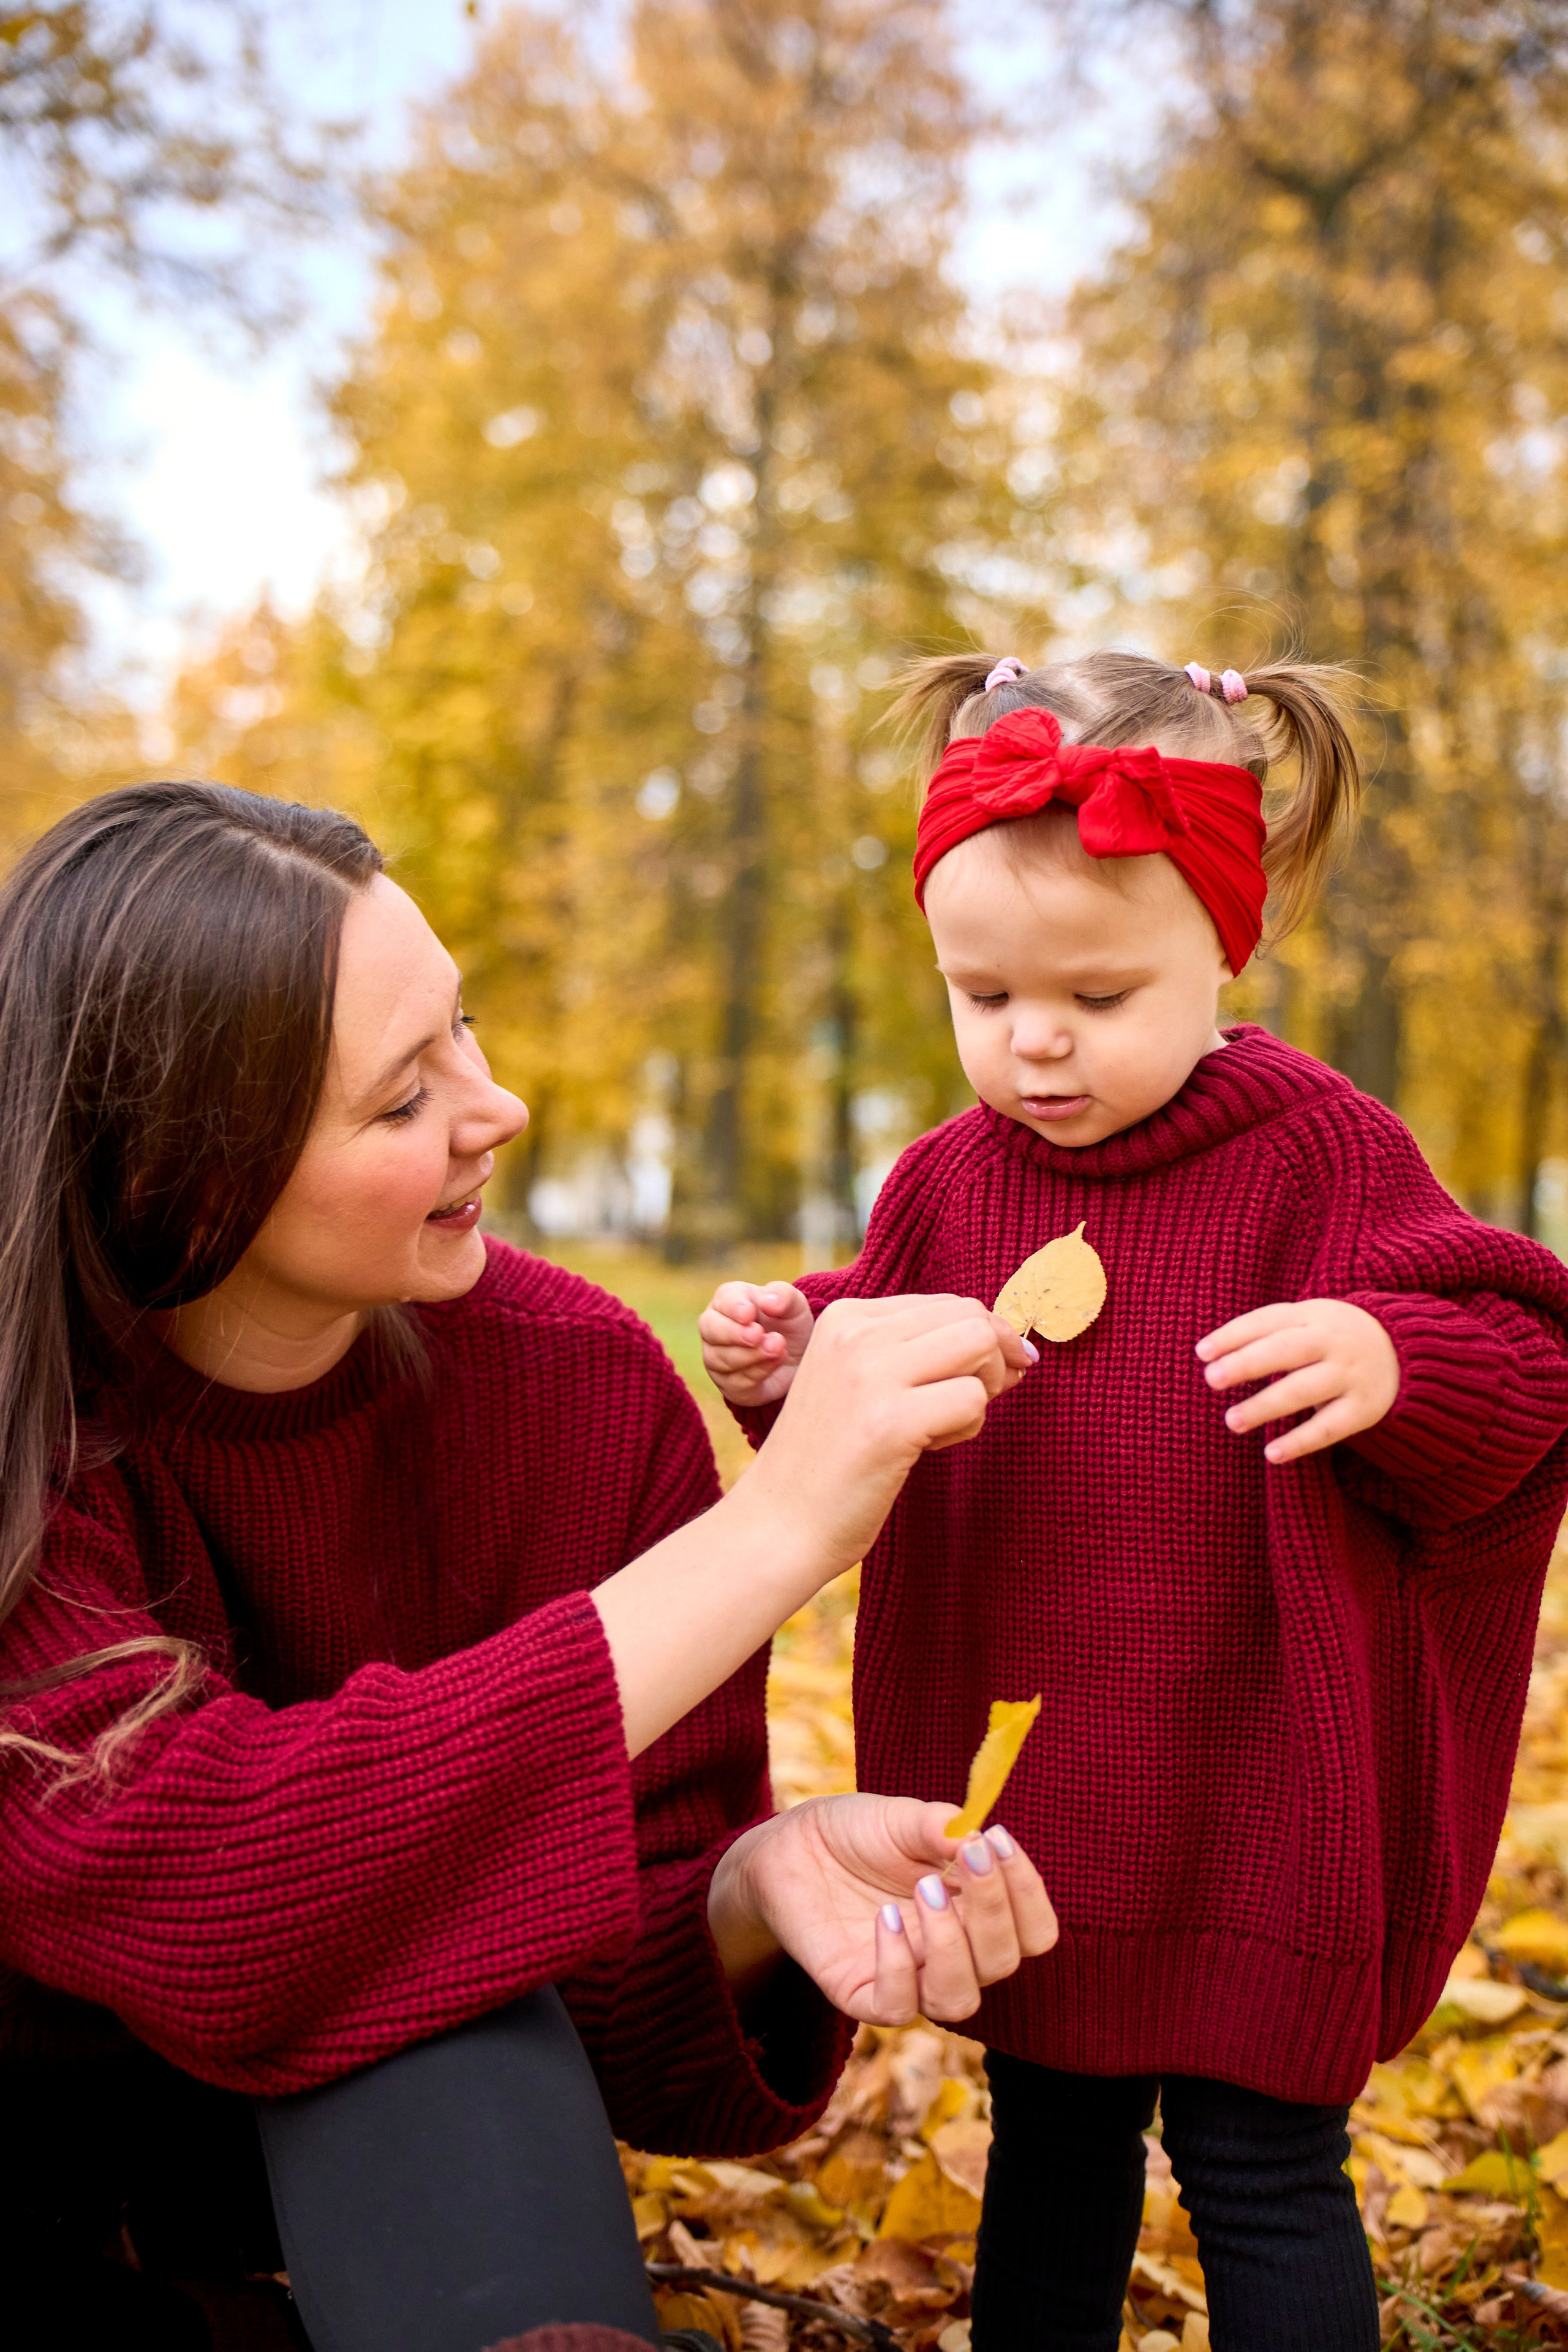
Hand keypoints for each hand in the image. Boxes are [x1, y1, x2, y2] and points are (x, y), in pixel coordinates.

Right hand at [700, 1280, 814, 1404]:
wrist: (798, 1357)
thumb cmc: (788, 1323)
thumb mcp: (794, 1305)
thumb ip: (783, 1296)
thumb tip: (767, 1302)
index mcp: (729, 1300)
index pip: (723, 1299)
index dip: (734, 1307)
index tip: (749, 1313)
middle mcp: (715, 1327)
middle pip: (710, 1329)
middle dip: (733, 1333)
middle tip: (758, 1334)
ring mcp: (717, 1357)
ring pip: (720, 1358)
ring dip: (751, 1355)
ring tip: (777, 1348)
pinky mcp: (728, 1383)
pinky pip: (735, 1381)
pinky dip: (758, 1372)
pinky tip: (776, 1362)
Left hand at [708, 1793, 1057, 2024]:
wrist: (790, 1846)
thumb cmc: (857, 1833)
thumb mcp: (903, 1817)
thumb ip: (942, 1827)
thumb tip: (979, 1840)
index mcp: (977, 1914)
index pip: (1033, 1931)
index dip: (1028, 1894)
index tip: (999, 1840)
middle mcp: (952, 1954)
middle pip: (1003, 1962)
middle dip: (994, 1908)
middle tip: (966, 1855)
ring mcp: (909, 1978)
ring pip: (959, 1999)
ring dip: (951, 1945)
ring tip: (925, 1889)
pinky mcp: (861, 1993)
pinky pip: (897, 2007)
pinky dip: (899, 1966)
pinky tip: (886, 1918)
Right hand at [744, 1294, 1034, 1572]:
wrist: (779, 1523)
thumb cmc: (829, 1458)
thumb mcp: (856, 1381)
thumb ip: (913, 1351)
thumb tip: (1009, 1343)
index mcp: (845, 1317)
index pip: (947, 1303)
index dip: (981, 1340)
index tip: (982, 1379)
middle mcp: (856, 1334)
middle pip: (971, 1317)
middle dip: (995, 1360)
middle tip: (974, 1404)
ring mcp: (872, 1376)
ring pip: (980, 1345)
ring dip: (983, 1391)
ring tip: (942, 1426)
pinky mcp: (891, 1424)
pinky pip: (973, 1400)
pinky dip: (968, 1426)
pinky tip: (930, 1448)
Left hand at [1196, 1298, 1398, 1463]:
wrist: (1405, 1350)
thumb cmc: (1331, 1338)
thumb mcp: (1307, 1321)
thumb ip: (1265, 1333)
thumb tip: (1208, 1355)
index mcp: (1312, 1315)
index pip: (1268, 1320)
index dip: (1234, 1335)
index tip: (1201, 1352)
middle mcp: (1331, 1342)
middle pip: (1286, 1349)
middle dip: (1247, 1363)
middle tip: (1211, 1379)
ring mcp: (1349, 1374)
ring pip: (1304, 1389)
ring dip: (1266, 1406)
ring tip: (1231, 1421)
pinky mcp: (1364, 1407)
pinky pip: (1329, 1427)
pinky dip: (1300, 1441)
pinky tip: (1272, 1454)